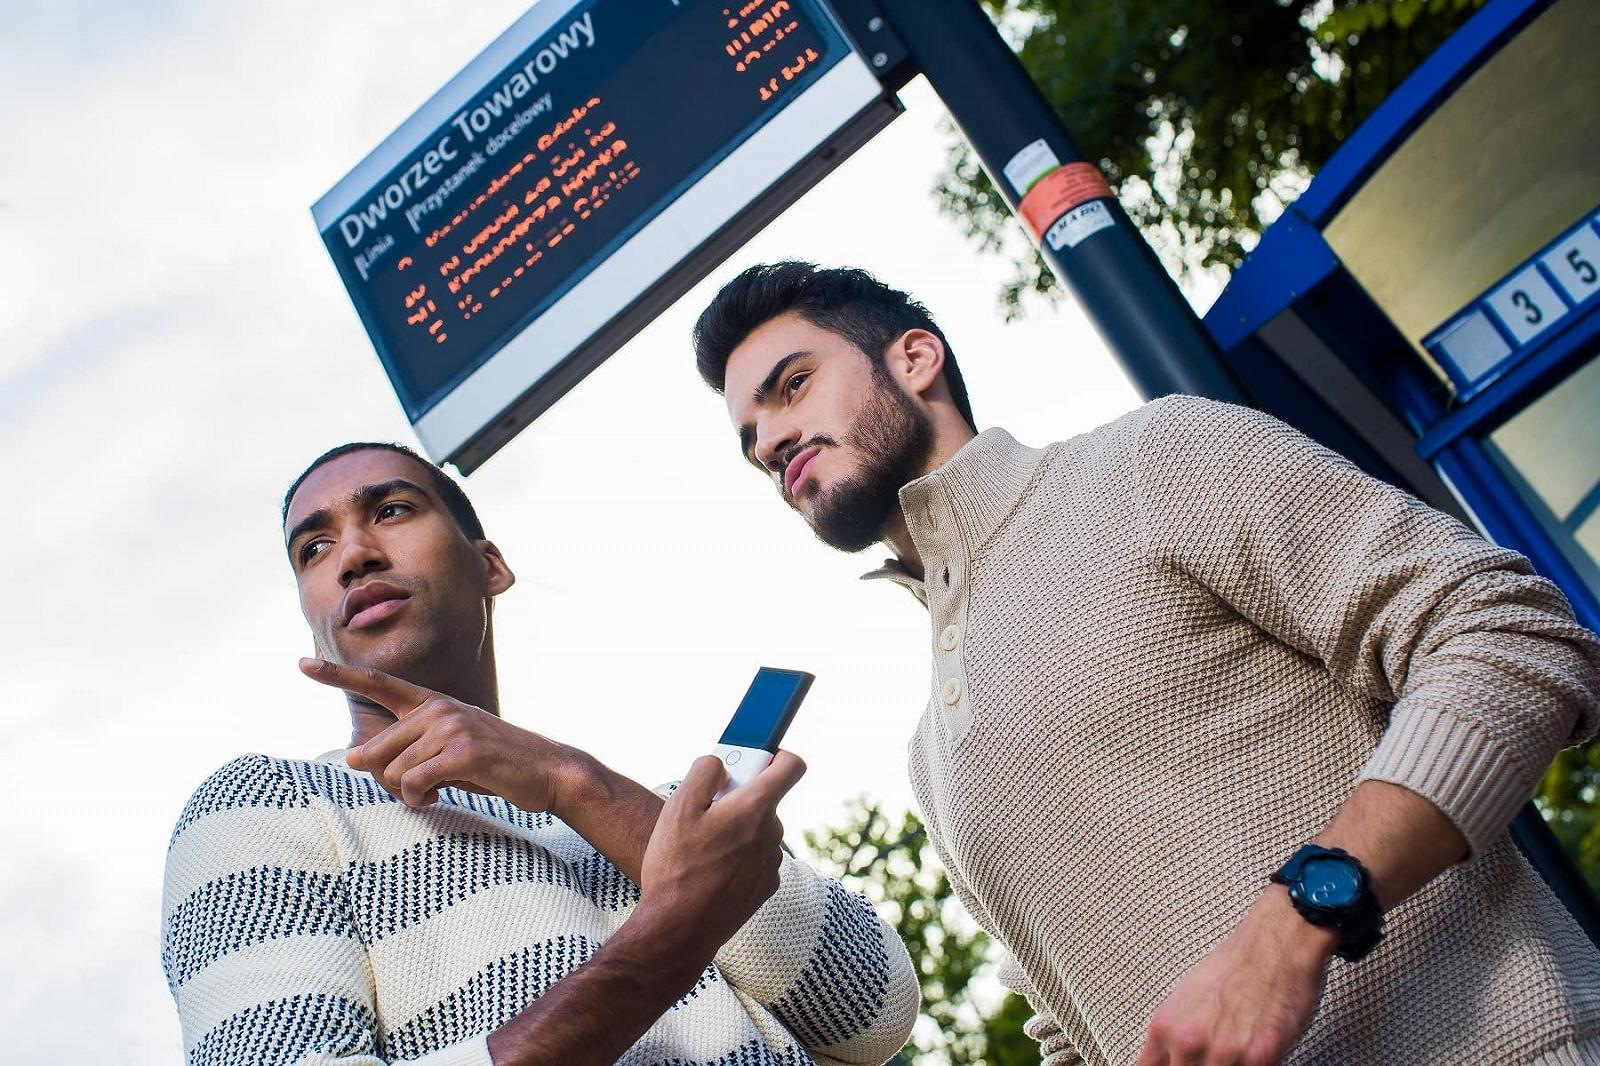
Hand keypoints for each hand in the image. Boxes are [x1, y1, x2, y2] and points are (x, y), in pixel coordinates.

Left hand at [299, 657, 576, 811]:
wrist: (548, 771)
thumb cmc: (494, 765)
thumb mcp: (448, 751)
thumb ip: (406, 749)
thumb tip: (351, 758)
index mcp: (432, 703)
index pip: (378, 684)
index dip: (336, 676)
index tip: (302, 663)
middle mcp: (437, 709)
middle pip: (373, 753)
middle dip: (387, 780)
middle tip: (421, 788)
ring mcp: (449, 727)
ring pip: (392, 773)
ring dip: (410, 794)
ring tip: (440, 790)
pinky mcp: (461, 752)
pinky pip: (414, 784)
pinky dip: (422, 799)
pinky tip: (443, 795)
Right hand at [637, 751, 805, 949]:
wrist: (678, 929)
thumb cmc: (676, 867)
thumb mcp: (678, 806)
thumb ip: (704, 771)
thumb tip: (722, 766)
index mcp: (755, 808)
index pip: (792, 765)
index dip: (776, 755)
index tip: (753, 760)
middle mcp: (772, 834)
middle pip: (764, 800)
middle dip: (739, 799)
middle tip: (706, 811)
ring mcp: (771, 863)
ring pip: (757, 830)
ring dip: (736, 830)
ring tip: (701, 847)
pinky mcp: (765, 887)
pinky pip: (755, 858)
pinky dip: (738, 857)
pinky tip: (710, 871)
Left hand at [1137, 889, 1334, 1065]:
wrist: (1274, 943)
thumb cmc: (1234, 966)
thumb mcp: (1184, 999)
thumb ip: (1172, 1037)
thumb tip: (1168, 1061)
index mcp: (1164, 1028)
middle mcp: (1187, 1043)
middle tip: (1211, 1060)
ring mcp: (1222, 1053)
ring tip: (1235, 1054)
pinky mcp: (1259, 1058)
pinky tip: (1254, 1057)